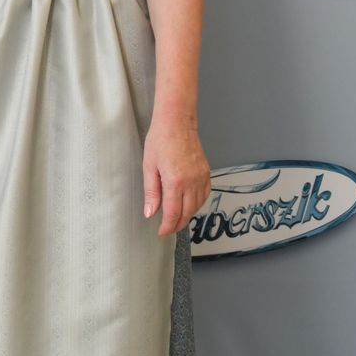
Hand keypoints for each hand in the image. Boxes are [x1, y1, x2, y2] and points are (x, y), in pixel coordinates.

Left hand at [143, 118, 209, 237]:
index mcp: (175, 182)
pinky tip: (189, 205)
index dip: (168, 226)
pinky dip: (197, 204)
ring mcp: (201, 178)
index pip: (173, 213)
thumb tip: (150, 213)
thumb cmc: (160, 140)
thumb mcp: (149, 167)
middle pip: (187, 213)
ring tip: (176, 219)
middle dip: (177, 224)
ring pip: (197, 206)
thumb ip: (151, 192)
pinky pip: (205, 195)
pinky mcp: (206, 173)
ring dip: (187, 215)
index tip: (162, 232)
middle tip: (168, 229)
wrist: (177, 123)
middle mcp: (192, 182)